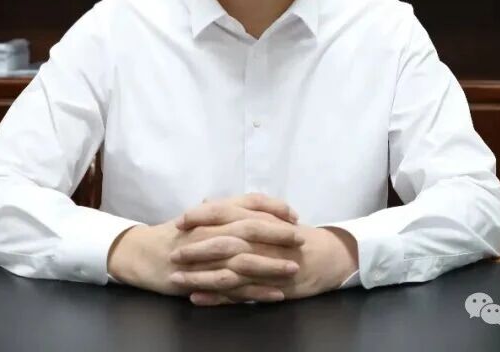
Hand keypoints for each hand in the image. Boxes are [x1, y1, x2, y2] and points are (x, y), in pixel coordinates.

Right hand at [107, 193, 304, 299]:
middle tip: (301, 239)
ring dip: (272, 264)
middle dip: (279, 234)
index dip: (274, 207)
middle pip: (251, 228)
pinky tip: (275, 295)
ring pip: (245, 258)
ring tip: (294, 269)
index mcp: (215, 212)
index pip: (250, 203)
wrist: (145, 254)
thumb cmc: (177, 234)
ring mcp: (208, 255)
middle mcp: (213, 229)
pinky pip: (234, 287)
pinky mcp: (203, 279)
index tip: (294, 215)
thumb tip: (258, 209)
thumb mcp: (202, 216)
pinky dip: (256, 291)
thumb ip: (228, 210)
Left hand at [171, 198, 358, 305]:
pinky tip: (197, 298)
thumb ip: (238, 210)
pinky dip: (217, 297)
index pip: (225, 213)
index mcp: (258, 219)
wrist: (328, 256)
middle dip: (195, 247)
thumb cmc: (293, 236)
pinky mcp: (267, 287)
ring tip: (177, 279)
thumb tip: (206, 201)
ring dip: (200, 275)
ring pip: (227, 270)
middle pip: (222, 241)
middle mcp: (259, 240)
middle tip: (172, 252)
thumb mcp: (267, 216)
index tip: (179, 221)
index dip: (202, 216)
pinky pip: (239, 293)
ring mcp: (263, 265)